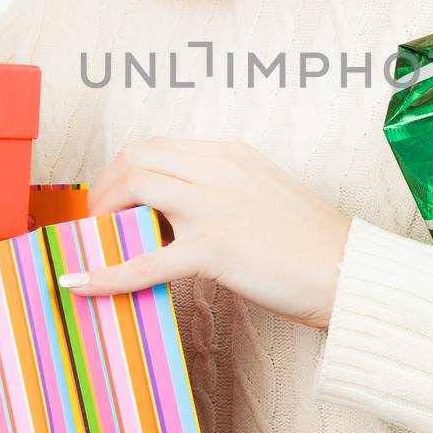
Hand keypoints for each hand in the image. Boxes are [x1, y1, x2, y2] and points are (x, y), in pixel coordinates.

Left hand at [58, 137, 352, 331]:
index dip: (123, 172)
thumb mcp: (266, 198)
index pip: (158, 147)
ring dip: (103, 215)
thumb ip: (225, 195)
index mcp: (232, 156)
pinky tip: (82, 285)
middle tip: (95, 222)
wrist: (350, 273)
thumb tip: (179, 218)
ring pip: (135, 187)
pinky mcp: (215, 248)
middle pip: (136, 157)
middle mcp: (220, 170)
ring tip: (93, 243)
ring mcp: (216, 206)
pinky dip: (108, 273)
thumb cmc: (315, 246)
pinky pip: (146, 260)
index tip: (112, 200)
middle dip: (104, 187)